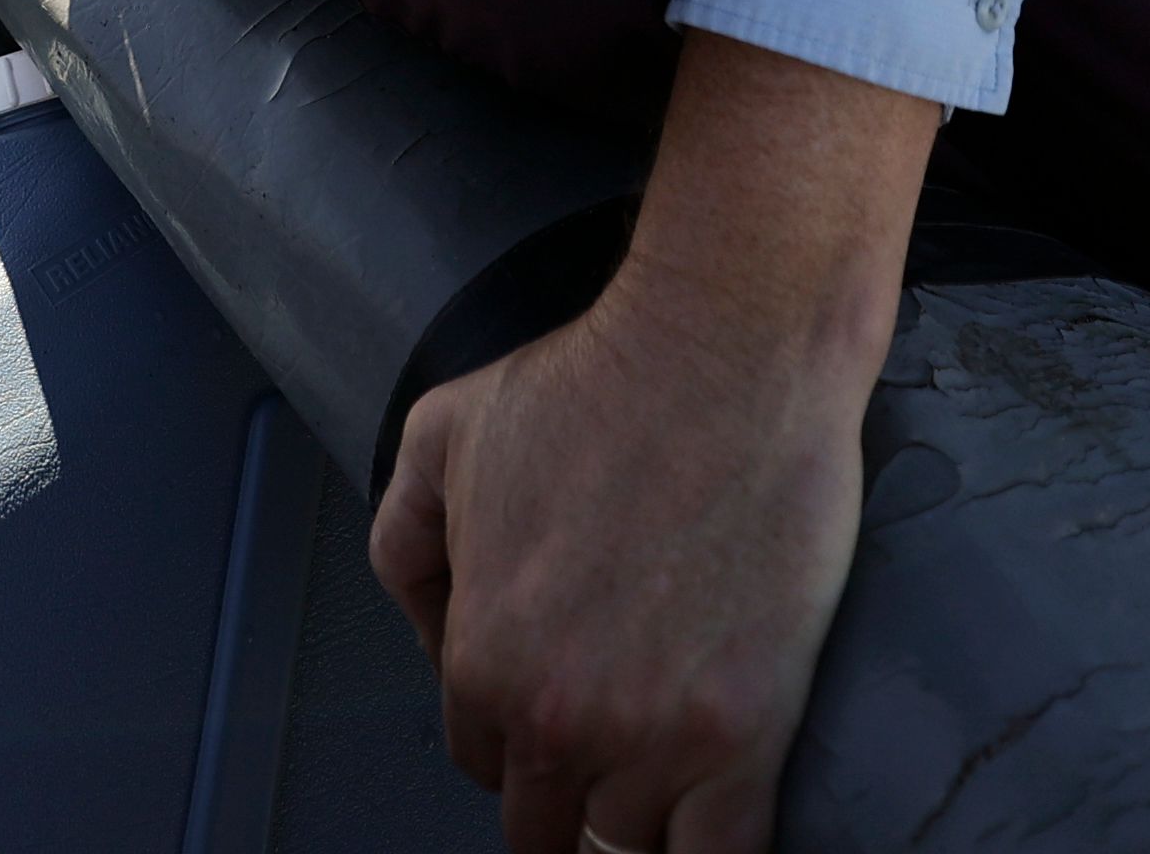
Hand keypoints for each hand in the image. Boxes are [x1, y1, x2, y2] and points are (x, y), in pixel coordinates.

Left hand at [373, 34, 936, 853]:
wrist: (727, 347)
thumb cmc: (600, 380)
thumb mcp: (441, 436)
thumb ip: (404, 544)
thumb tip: (430, 627)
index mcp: (481, 658)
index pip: (483, 761)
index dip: (520, 734)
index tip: (561, 706)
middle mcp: (558, 716)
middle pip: (552, 825)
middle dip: (575, 787)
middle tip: (617, 731)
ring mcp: (655, 737)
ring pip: (630, 843)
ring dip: (646, 806)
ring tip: (672, 749)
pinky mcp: (745, 738)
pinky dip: (711, 851)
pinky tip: (713, 813)